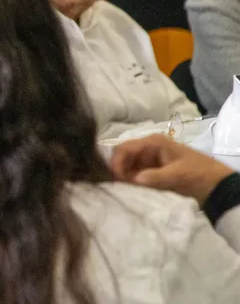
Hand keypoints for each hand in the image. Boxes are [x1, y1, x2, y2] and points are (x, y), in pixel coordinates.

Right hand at [110, 134, 234, 204]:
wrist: (217, 185)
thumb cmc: (198, 175)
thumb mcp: (177, 175)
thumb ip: (155, 177)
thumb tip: (132, 180)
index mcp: (153, 142)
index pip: (125, 148)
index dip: (116, 162)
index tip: (114, 179)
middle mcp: (148, 147)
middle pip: (123, 155)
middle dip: (118, 169)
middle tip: (116, 185)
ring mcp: (150, 158)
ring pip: (127, 164)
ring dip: (123, 176)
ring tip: (122, 189)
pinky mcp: (152, 169)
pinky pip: (135, 172)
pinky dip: (130, 180)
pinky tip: (129, 189)